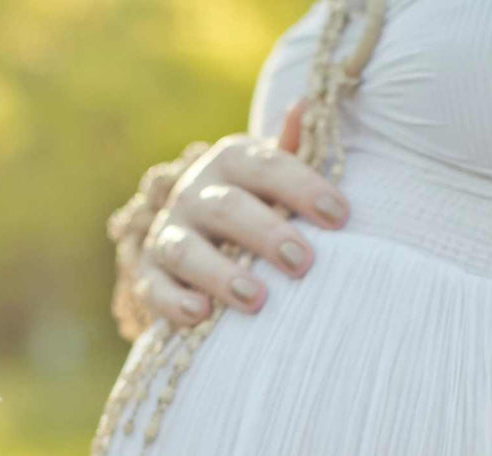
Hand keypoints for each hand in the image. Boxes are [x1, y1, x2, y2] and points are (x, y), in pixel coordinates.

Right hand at [135, 101, 350, 326]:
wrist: (199, 234)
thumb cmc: (256, 204)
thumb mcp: (273, 176)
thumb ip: (292, 152)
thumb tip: (303, 105)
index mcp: (230, 162)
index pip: (266, 166)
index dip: (302, 188)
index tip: (340, 217)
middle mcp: (193, 193)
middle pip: (227, 208)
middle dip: (266, 233)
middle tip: (302, 262)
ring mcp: (168, 233)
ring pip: (186, 251)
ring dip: (220, 274)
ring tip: (255, 299)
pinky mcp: (150, 274)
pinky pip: (155, 287)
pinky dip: (174, 301)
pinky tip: (200, 314)